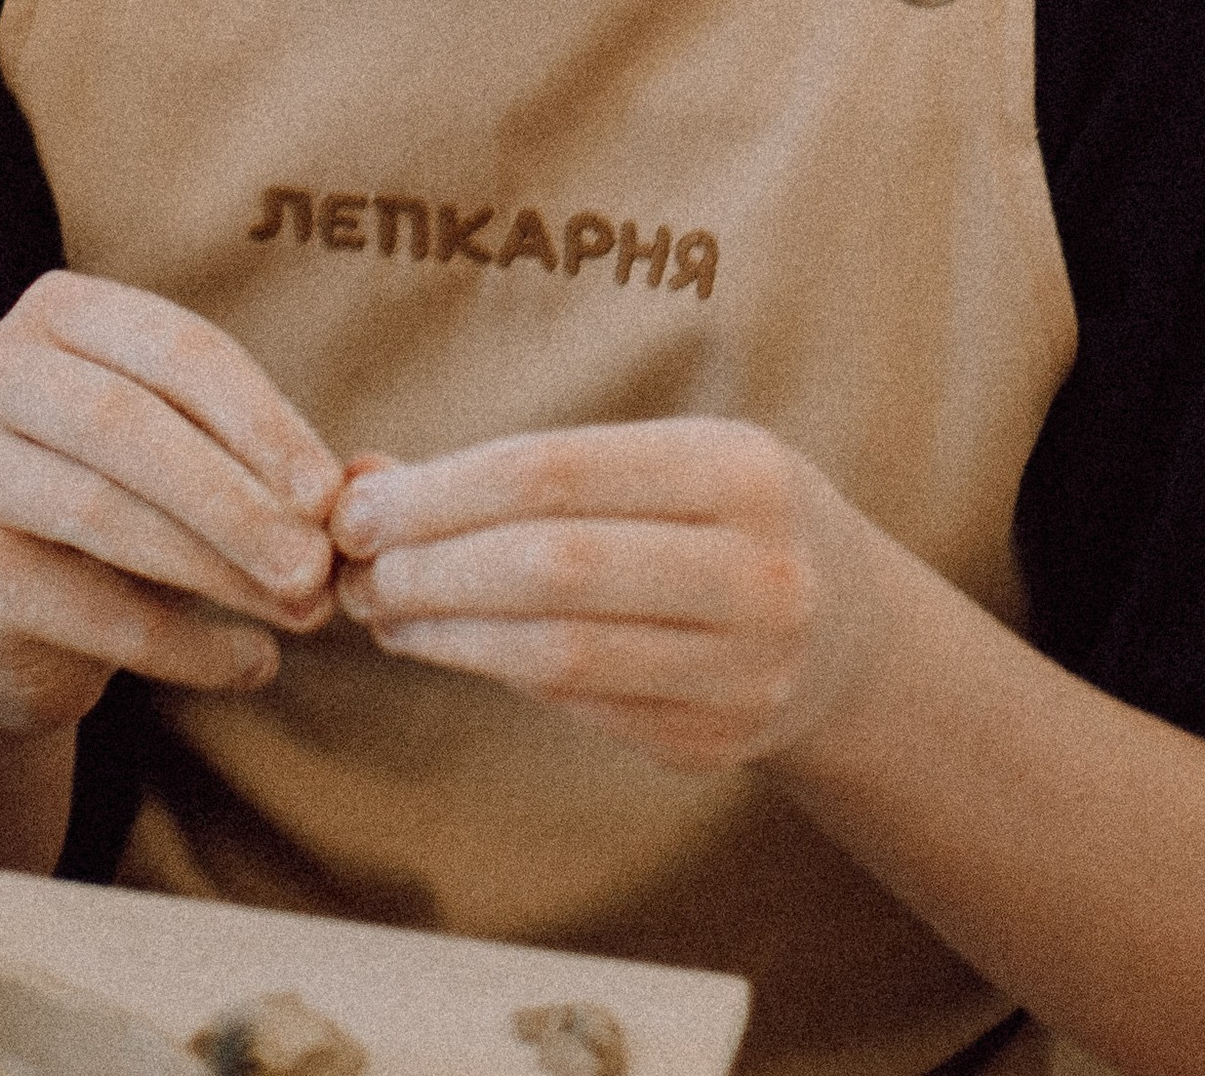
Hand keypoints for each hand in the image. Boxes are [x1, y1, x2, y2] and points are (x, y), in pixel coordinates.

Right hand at [0, 270, 344, 744]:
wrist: (20, 622)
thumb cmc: (136, 503)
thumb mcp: (199, 460)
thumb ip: (272, 464)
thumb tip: (360, 491)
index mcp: (59, 312)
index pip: (177, 349)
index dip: (261, 419)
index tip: (330, 491)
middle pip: (129, 424)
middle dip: (237, 499)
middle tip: (319, 564)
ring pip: (105, 513)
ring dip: (220, 571)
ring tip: (305, 610)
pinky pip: (90, 611)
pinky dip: (186, 645)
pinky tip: (254, 664)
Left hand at [329, 418, 893, 774]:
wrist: (849, 631)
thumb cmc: (720, 519)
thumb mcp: (663, 461)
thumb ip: (527, 469)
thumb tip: (366, 477)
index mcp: (737, 470)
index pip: (559, 472)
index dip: (445, 491)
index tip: (360, 506)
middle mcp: (753, 570)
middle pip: (554, 568)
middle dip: (432, 566)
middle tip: (355, 567)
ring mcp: (739, 670)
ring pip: (558, 657)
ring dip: (447, 634)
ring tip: (382, 611)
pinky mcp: (711, 744)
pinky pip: (577, 707)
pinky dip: (494, 672)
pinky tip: (444, 644)